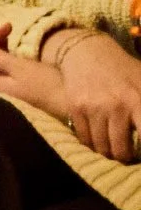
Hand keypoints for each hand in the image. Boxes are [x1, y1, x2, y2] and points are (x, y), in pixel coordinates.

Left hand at [0, 22, 69, 121]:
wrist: (73, 109)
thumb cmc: (45, 86)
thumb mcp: (20, 69)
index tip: (10, 25)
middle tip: (11, 29)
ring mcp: (6, 93)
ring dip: (4, 50)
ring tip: (14, 38)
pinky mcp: (19, 94)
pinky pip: (7, 73)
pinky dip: (10, 60)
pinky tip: (19, 55)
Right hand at [55, 31, 140, 162]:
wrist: (88, 52)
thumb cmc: (125, 71)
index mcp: (138, 101)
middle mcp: (115, 106)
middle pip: (121, 151)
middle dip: (126, 158)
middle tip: (129, 155)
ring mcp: (93, 107)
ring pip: (101, 147)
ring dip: (108, 152)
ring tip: (114, 149)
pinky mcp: (75, 108)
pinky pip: (84, 138)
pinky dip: (91, 144)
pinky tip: (98, 140)